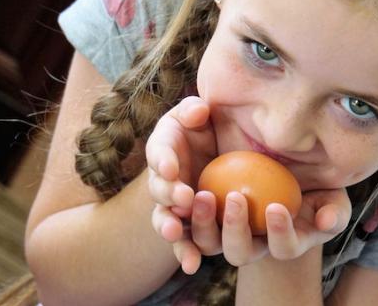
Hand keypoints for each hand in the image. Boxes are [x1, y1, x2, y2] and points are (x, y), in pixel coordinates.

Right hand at [146, 96, 216, 273]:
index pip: (159, 152)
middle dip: (168, 194)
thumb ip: (195, 110)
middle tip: (183, 196)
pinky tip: (192, 266)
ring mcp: (173, 207)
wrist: (218, 158)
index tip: (171, 166)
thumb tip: (199, 111)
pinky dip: (185, 254)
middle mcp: (163, 181)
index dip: (162, 160)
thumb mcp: (199, 115)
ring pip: (165, 219)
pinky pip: (184, 243)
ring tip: (173, 232)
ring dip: (168, 225)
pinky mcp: (188, 227)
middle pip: (160, 190)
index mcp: (163, 150)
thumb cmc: (205, 130)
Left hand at [189, 187, 350, 266]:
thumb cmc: (315, 185)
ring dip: (203, 223)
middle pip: (240, 252)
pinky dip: (183, 214)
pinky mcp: (203, 217)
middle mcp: (252, 244)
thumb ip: (334, 210)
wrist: (281, 165)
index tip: (277, 207)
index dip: (281, 233)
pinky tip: (182, 191)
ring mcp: (224, 233)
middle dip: (235, 230)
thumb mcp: (332, 196)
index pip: (283, 248)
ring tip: (203, 195)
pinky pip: (187, 220)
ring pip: (209, 241)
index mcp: (284, 243)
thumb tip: (326, 220)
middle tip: (236, 197)